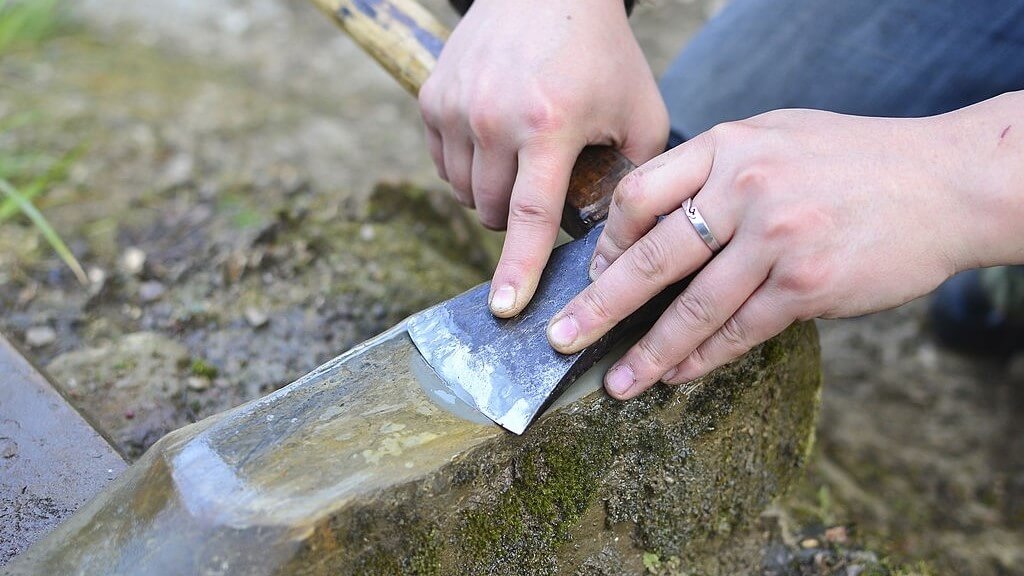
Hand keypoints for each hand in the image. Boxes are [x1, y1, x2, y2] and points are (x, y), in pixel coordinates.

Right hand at [418, 0, 667, 316]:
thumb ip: (639, 179)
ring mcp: (454, 105)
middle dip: (519, 219)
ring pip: (464, 193)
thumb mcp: (640, 111)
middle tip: (544, 187)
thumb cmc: (600, 52)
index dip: (517, 270)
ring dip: (493, 194)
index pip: (528, 217)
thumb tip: (627, 243)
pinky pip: (443, 164)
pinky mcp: (430, 97)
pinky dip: (468, 166)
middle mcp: (492, 116)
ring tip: (523, 158)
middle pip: (493, 213)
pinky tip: (496, 137)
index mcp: (548, 124)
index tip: (503, 310)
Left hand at [546, 108, 989, 399]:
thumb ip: (715, 168)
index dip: (607, 240)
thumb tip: (653, 219)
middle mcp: (746, 189)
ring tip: (618, 383)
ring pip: (692, 308)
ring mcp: (776, 239)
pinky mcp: (807, 286)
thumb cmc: (854, 161)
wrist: (945, 183)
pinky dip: (703, 358)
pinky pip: (739, 331)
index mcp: (729, 146)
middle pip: (651, 258)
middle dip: (599, 306)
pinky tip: (677, 375)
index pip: (640, 194)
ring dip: (648, 353)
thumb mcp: (776, 136)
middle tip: (562, 338)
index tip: (593, 272)